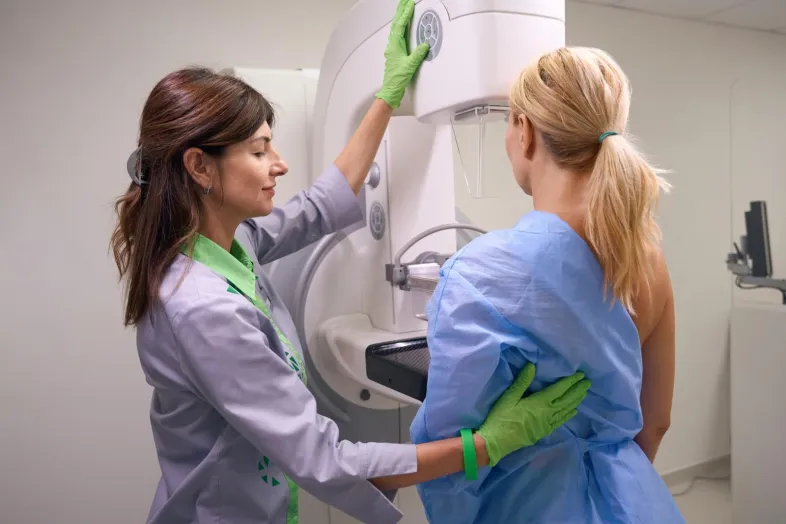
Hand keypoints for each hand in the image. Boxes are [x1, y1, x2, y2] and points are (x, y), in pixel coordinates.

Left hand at [375, 0, 429, 108]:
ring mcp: (393, 49)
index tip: (409, 4)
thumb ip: (417, 54)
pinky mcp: (395, 54)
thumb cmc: (397, 79)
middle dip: (400, 12)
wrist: (391, 90)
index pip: (400, 26)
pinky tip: (403, 29)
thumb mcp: (410, 66)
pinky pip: (397, 37)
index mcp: (395, 46)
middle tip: (404, 1)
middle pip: (396, 25)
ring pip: (396, 30)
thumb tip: (424, 45)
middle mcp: (392, 46)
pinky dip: (401, 28)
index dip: (405, 14)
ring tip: (404, 10)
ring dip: (400, 19)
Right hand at [476, 364, 590, 465]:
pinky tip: (573, 411)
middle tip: (588, 383)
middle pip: (566, 400)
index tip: (580, 375)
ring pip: (565, 410)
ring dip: (576, 401)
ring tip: (584, 394)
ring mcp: (547, 423)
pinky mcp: (544, 431)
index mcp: (539, 402)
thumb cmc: (501, 417)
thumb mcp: (509, 397)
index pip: (559, 389)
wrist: (497, 442)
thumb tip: (532, 366)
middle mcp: (547, 413)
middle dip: (577, 391)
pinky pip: (560, 421)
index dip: (570, 382)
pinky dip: (568, 415)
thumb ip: (522, 382)